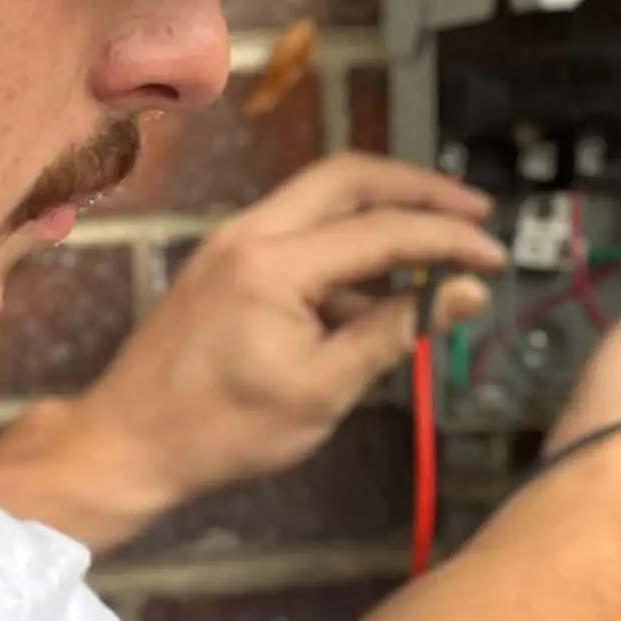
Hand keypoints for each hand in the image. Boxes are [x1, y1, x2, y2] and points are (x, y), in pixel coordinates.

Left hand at [0, 156, 503, 551]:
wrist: (128, 442)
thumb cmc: (219, 430)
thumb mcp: (322, 390)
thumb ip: (396, 332)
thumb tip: (462, 294)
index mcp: (273, 263)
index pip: (383, 229)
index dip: (449, 238)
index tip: (492, 257)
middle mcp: (250, 233)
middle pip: (350, 178)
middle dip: (419, 189)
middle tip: (473, 211)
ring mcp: (233, 243)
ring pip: (322, 199)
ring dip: (382, 215)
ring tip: (438, 252)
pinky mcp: (227, 262)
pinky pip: (299, 234)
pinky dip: (347, 250)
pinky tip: (379, 294)